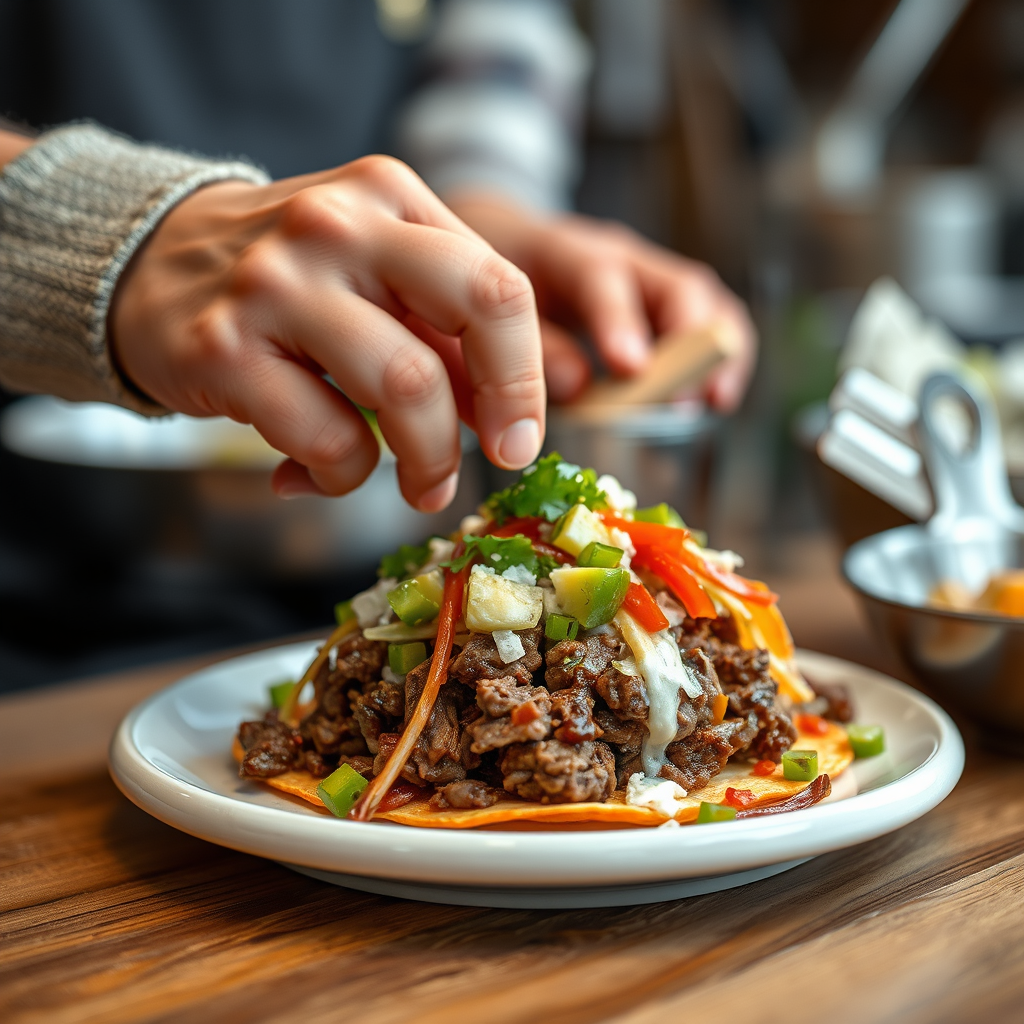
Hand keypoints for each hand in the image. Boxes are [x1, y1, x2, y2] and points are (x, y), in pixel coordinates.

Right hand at [110, 157, 545, 510]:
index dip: (526, 374)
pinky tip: (327, 471)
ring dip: (427, 459)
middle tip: (499, 459)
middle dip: (507, 400)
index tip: (520, 438)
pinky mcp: (224, 349)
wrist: (143, 266)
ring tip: (419, 486)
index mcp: (389, 195)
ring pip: (407, 384)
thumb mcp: (371, 278)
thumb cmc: (286, 283)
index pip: (502, 284)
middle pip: (478, 306)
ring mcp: (277, 283)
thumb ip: (441, 333)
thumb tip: (506, 417)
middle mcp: (339, 225)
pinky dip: (345, 475)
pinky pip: (329, 438)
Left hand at [446, 194, 755, 409]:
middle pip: (677, 286)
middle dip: (687, 343)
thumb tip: (576, 386)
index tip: (630, 367)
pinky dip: (721, 358)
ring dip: (716, 353)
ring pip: (705, 302)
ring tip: (715, 400)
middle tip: (683, 398)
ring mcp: (652, 278)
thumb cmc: (501, 286)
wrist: (509, 247)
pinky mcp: (669, 303)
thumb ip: (535, 346)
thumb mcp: (497, 308)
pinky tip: (717, 398)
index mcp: (568, 253)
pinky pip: (711, 322)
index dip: (619, 321)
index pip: (600, 278)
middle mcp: (623, 259)